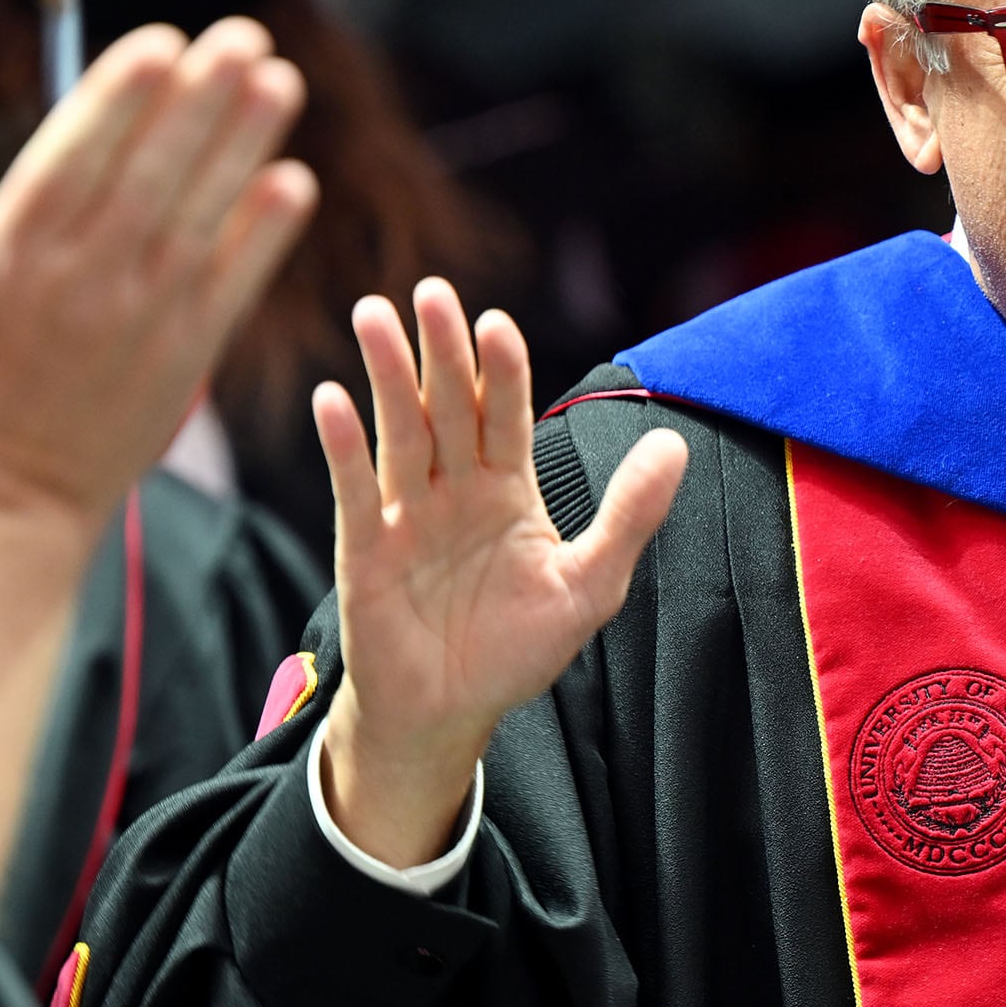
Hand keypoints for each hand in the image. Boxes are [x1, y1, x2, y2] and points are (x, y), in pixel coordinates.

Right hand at [0, 18, 315, 536]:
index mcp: (9, 254)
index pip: (74, 158)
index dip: (120, 98)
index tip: (162, 41)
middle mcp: (82, 280)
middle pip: (151, 176)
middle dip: (201, 102)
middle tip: (246, 37)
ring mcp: (140, 319)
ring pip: (201, 218)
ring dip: (244, 149)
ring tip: (279, 83)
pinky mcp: (185, 358)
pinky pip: (232, 284)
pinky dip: (265, 235)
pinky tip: (295, 181)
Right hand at [316, 282, 688, 867]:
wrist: (449, 715)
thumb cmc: (518, 649)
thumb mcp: (590, 585)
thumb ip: (628, 515)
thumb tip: (675, 442)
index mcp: (508, 489)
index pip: (506, 415)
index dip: (502, 371)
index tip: (496, 323)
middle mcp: (454, 489)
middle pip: (448, 408)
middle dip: (441, 352)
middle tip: (430, 291)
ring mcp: (407, 515)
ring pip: (399, 433)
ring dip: (387, 377)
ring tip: (373, 316)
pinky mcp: (365, 550)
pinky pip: (355, 491)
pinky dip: (342, 448)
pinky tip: (330, 400)